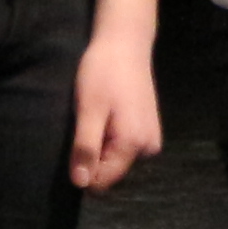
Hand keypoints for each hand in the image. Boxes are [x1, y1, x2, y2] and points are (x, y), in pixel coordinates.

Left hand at [69, 29, 163, 191]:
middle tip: (86, 125)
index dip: (82, 169)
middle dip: (93, 157)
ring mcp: (152, 139)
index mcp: (134, 144)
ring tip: (96, 118)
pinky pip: (125, 149)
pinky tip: (106, 116)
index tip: (75, 143)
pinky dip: (110, 139)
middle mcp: (149, 148)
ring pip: (117, 160)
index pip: (103, 181)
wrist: (126, 44)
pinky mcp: (150, 130)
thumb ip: (86, 149)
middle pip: (111, 171)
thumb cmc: (103, 74)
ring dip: (101, 146)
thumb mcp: (88, 111)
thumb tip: (80, 184)